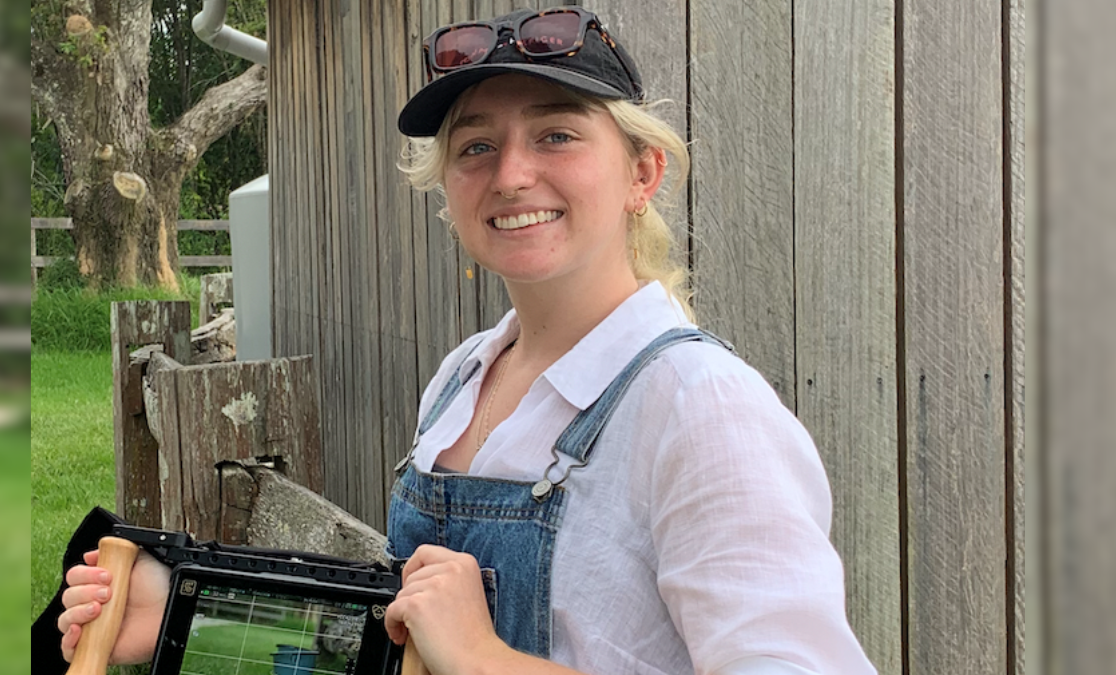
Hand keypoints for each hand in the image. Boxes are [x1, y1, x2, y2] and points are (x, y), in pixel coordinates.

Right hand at [58, 548, 170, 664]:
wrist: (167, 612)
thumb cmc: (158, 589)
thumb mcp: (141, 560)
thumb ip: (116, 552)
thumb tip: (90, 555)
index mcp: (99, 584)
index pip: (74, 576)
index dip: (85, 574)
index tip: (107, 576)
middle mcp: (91, 604)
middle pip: (67, 597)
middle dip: (85, 592)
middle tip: (108, 594)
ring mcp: (91, 626)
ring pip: (64, 619)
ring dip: (77, 612)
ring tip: (99, 609)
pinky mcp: (92, 646)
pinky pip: (67, 648)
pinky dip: (68, 639)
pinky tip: (80, 630)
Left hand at [384, 545, 508, 674]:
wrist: (477, 661)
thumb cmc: (475, 638)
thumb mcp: (468, 593)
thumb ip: (449, 580)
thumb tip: (422, 580)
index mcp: (465, 563)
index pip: (426, 552)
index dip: (414, 568)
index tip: (412, 582)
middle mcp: (450, 569)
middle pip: (412, 575)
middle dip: (410, 596)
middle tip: (415, 614)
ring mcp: (434, 585)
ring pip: (401, 593)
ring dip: (402, 613)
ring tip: (413, 630)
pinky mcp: (417, 605)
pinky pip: (392, 611)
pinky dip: (392, 625)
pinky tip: (403, 636)